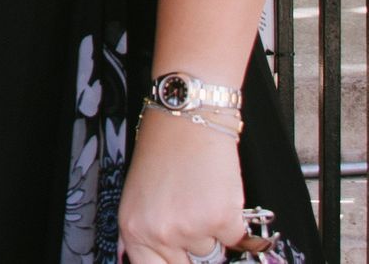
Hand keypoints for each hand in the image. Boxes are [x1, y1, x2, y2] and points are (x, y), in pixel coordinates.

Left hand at [117, 108, 246, 262]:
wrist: (188, 118)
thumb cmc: (163, 150)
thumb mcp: (138, 196)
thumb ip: (145, 233)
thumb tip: (147, 256)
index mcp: (133, 228)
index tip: (180, 257)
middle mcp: (159, 233)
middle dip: (192, 249)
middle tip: (192, 217)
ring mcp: (191, 229)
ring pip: (211, 250)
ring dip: (211, 229)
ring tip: (199, 194)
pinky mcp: (222, 220)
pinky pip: (234, 237)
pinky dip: (232, 219)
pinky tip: (216, 191)